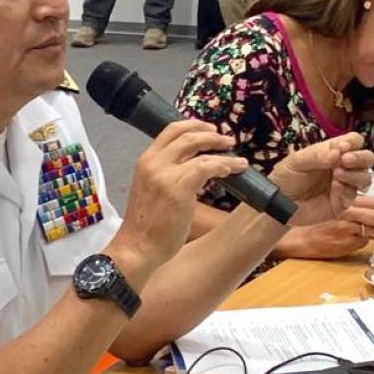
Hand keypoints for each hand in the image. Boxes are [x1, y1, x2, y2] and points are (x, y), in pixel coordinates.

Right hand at [112, 120, 248, 271]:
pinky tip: (230, 171)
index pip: (170, 131)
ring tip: (236, 158)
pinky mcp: (178, 188)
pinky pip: (206, 167)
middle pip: (186, 134)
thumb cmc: (146, 225)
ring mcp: (165, 174)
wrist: (137, 247)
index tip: (209, 129)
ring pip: (199, 150)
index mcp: (146, 161)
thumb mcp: (151, 189)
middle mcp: (153, 162)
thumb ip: (167, 174)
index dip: (193, 125)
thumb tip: (194, 166)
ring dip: (221, 150)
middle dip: (211, 134)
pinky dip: (222, 166)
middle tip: (226, 140)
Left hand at [269, 132, 373, 224]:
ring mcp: (344, 185)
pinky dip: (347, 190)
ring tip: (337, 175)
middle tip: (345, 160)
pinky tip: (335, 188)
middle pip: (367, 158)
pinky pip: (354, 195)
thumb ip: (317, 155)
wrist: (278, 203)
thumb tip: (338, 152)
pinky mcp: (342, 203)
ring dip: (355, 174)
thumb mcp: (296, 161)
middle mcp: (342, 167)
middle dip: (360, 157)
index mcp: (332, 152)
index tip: (342, 147)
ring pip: (365, 177)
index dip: (353, 142)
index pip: (354, 141)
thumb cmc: (285, 177)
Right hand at [277, 200, 373, 258]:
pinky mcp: (346, 242)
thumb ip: (354, 207)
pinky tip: (361, 241)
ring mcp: (347, 227)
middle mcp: (348, 211)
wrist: (301, 238)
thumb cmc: (317, 222)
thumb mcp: (335, 207)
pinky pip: (364, 242)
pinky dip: (366, 242)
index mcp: (346, 200)